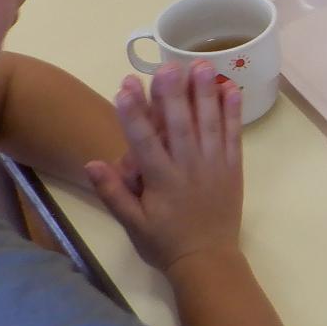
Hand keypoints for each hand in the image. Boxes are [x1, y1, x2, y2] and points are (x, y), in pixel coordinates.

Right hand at [85, 62, 243, 272]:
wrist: (208, 261)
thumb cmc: (165, 243)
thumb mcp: (132, 224)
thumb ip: (113, 192)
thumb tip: (91, 163)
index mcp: (161, 180)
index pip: (143, 141)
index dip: (134, 113)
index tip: (125, 86)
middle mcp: (188, 168)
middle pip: (179, 125)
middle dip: (172, 94)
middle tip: (167, 64)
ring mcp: (214, 165)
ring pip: (209, 124)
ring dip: (205, 93)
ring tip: (203, 64)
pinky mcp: (233, 167)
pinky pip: (234, 136)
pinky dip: (233, 112)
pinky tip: (231, 88)